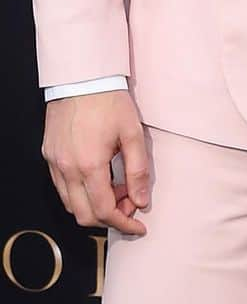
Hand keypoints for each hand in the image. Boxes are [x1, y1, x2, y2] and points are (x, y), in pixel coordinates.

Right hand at [42, 91, 149, 235]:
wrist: (82, 77)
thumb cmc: (110, 101)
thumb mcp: (133, 133)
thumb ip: (138, 170)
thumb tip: (141, 201)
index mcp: (89, 166)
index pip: (104, 211)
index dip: (123, 223)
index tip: (139, 225)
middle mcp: (67, 170)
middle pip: (84, 215)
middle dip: (109, 218)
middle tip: (130, 204)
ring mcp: (54, 164)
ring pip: (70, 203)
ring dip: (94, 206)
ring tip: (117, 189)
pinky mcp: (48, 156)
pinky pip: (62, 187)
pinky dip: (80, 193)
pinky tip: (98, 179)